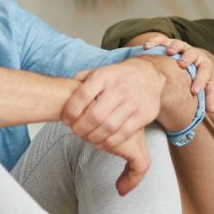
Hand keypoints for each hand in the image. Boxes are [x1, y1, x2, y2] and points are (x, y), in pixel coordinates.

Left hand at [61, 59, 162, 191]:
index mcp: (104, 76)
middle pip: (95, 115)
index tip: (66, 120)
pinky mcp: (143, 115)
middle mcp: (119, 89)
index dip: (71, 111)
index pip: (83, 96)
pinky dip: (109, 143)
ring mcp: (132, 102)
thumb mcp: (99, 71)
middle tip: (76, 132)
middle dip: (81, 128)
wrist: (148, 75)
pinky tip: (101, 142)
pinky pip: (123, 134)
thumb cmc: (118, 77)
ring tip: (87, 137)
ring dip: (94, 137)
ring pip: (109, 127)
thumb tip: (64, 93)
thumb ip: (81, 80)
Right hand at [141, 34, 213, 111]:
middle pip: (193, 53)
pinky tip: (146, 47)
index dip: (201, 80)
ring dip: (173, 46)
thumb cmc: (198, 78)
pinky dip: (154, 42)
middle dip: (188, 58)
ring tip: (169, 52)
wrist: (191, 62)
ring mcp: (180, 47)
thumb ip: (210, 97)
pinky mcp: (167, 43)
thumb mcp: (207, 87)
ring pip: (177, 43)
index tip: (194, 91)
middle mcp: (193, 54)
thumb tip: (211, 109)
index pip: (206, 70)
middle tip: (182, 64)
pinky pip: (161, 40)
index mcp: (204, 64)